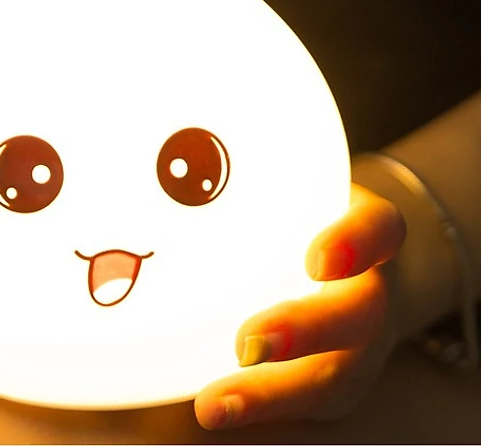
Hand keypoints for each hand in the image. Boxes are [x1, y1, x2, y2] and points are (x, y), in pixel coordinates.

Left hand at [194, 182, 406, 428]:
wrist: (344, 266)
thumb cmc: (306, 221)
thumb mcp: (298, 189)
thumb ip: (253, 169)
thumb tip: (167, 133)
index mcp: (363, 236)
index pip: (377, 230)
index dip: (355, 243)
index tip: (317, 259)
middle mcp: (366, 293)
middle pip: (356, 316)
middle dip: (305, 332)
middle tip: (249, 342)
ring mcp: (354, 348)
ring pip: (331, 378)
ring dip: (273, 395)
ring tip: (214, 405)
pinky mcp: (330, 384)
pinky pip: (302, 404)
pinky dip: (259, 411)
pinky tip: (211, 410)